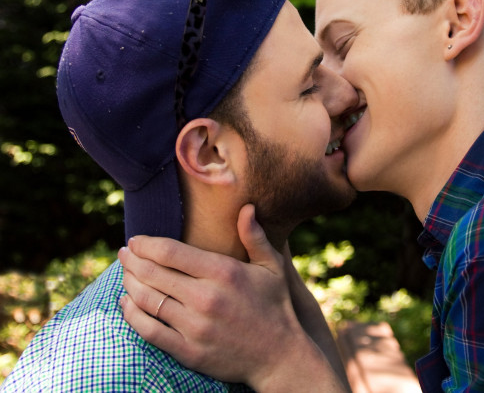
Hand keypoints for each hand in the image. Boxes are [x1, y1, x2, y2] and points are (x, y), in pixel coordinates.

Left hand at [119, 205, 346, 390]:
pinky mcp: (188, 351)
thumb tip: (247, 207)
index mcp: (223, 272)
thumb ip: (255, 237)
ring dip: (129, 284)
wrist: (280, 356)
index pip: (170, 251)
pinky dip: (131, 315)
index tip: (136, 240)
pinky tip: (125, 303)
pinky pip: (149, 331)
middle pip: (152, 273)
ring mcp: (195, 326)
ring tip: (124, 274)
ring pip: (147, 300)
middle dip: (132, 260)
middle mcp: (206, 298)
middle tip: (123, 253)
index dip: (146, 244)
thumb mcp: (272, 267)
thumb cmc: (276, 306)